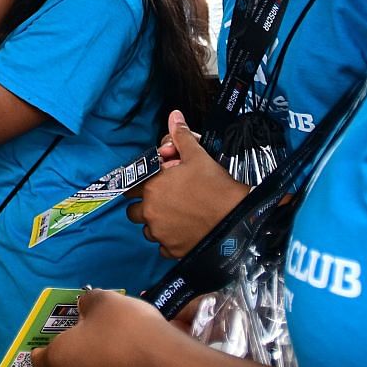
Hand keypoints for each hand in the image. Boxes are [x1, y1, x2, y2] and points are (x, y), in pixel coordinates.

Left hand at [29, 289, 187, 366]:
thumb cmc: (130, 332)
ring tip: (132, 356)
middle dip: (84, 358)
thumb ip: (89, 303)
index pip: (39, 361)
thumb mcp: (106, 301)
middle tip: (108, 339)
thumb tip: (84, 310)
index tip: (61, 340)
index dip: (46, 350)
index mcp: (62, 360)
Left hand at [127, 111, 247, 257]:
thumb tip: (174, 116)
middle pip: (134, 212)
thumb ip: (181, 137)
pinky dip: (169, 240)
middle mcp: (151, 213)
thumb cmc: (215, 186)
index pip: (130, 188)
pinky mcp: (172, 250)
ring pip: (148, 230)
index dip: (140, 186)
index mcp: (153, 188)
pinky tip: (183, 231)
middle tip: (163, 201)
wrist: (236, 218)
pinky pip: (162, 247)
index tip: (151, 185)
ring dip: (156, 224)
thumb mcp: (198, 156)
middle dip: (145, 206)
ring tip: (175, 216)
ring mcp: (161, 234)